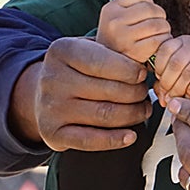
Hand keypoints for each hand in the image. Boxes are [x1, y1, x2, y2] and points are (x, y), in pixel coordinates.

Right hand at [16, 36, 151, 151]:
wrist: (43, 94)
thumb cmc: (77, 70)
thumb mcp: (88, 49)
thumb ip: (112, 51)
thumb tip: (146, 62)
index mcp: (62, 51)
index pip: (102, 62)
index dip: (129, 70)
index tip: (142, 75)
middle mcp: (53, 79)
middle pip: (108, 90)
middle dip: (136, 94)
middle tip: (145, 94)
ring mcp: (51, 108)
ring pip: (105, 115)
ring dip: (133, 115)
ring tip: (143, 110)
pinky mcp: (53, 133)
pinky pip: (90, 140)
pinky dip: (115, 140)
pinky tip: (130, 135)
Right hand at [96, 0, 171, 63]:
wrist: (108, 73)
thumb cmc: (121, 45)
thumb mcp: (117, 22)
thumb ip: (130, 8)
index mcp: (109, 9)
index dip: (147, 3)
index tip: (146, 16)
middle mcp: (113, 20)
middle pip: (152, 9)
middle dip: (159, 18)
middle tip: (155, 30)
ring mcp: (123, 36)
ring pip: (159, 23)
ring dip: (164, 32)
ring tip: (155, 39)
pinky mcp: (135, 51)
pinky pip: (160, 40)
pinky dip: (163, 44)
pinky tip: (156, 49)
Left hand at [152, 35, 189, 106]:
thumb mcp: (179, 74)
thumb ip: (166, 81)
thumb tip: (162, 96)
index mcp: (183, 42)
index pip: (165, 49)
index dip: (159, 68)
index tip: (160, 80)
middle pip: (175, 63)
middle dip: (168, 84)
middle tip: (168, 96)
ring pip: (187, 73)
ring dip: (179, 90)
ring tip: (178, 99)